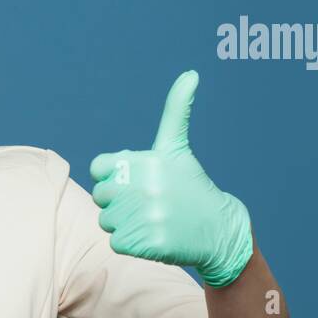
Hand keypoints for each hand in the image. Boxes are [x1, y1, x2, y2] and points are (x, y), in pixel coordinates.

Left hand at [89, 70, 251, 287]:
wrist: (218, 229)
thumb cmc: (190, 185)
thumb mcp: (178, 148)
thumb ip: (176, 110)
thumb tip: (191, 74)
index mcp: (148, 161)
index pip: (99, 168)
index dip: (113, 176)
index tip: (136, 180)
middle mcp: (146, 187)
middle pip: (100, 195)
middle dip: (118, 201)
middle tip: (148, 203)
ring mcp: (147, 216)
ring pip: (106, 220)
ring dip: (124, 223)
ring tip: (153, 218)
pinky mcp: (147, 242)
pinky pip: (115, 242)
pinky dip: (131, 243)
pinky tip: (154, 235)